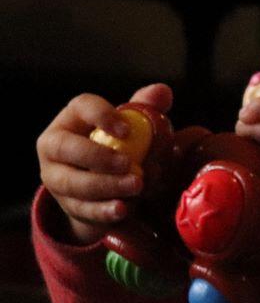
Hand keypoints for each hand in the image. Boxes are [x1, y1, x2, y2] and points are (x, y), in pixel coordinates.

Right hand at [37, 83, 173, 244]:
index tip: (126, 130)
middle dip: (97, 156)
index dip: (101, 115)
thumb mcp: (132, 127)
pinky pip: (81, 208)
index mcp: (73, 119)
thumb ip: (145, 109)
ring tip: (136, 186)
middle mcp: (55, 146)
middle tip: (129, 163)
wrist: (104, 188)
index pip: (81, 107)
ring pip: (71, 182)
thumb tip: (162, 92)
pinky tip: (122, 209)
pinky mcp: (66, 204)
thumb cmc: (118, 147)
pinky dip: (103, 210)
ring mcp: (56, 177)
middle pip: (65, 147)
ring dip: (104, 185)